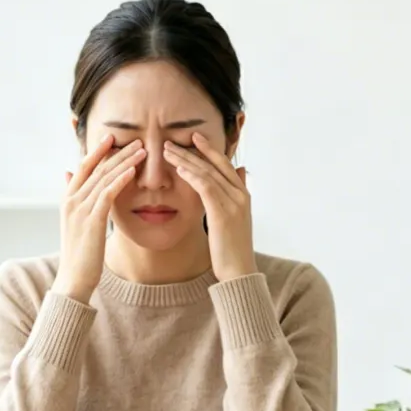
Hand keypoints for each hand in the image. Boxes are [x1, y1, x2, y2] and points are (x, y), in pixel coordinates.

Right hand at [53, 135, 144, 300]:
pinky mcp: (92, 221)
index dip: (98, 151)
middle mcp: (72, 200)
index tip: (113, 137)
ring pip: (103, 178)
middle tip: (135, 140)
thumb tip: (68, 174)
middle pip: (96, 168)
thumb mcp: (74, 223)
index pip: (83, 167)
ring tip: (141, 151)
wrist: (73, 278)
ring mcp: (80, 210)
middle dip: (116, 152)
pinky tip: (133, 172)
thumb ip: (75, 199)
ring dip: (124, 162)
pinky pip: (107, 195)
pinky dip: (120, 181)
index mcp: (68, 199)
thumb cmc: (79, 254)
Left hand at [163, 132, 255, 279]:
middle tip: (171, 140)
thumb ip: (234, 196)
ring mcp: (234, 203)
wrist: (239, 272)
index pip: (225, 165)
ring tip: (167, 151)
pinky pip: (207, 188)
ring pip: (208, 173)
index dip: (209, 150)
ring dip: (186, 160)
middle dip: (192, 151)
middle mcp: (241, 195)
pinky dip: (193, 176)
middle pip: (215, 165)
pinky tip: (179, 169)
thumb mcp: (234, 219)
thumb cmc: (231, 249)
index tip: (192, 137)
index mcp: (243, 195)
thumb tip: (240, 171)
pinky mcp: (224, 214)